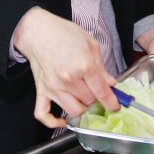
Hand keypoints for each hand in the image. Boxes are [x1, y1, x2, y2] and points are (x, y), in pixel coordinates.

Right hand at [14, 8, 118, 128]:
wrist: (38, 31)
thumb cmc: (64, 33)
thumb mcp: (90, 44)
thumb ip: (101, 66)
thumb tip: (110, 83)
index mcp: (84, 65)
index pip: (102, 92)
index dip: (112, 102)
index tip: (115, 106)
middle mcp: (69, 79)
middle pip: (89, 102)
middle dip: (96, 98)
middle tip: (96, 90)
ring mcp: (54, 87)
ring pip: (73, 111)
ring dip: (81, 107)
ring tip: (83, 98)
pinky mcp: (41, 91)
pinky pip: (44, 115)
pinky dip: (53, 122)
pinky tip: (63, 121)